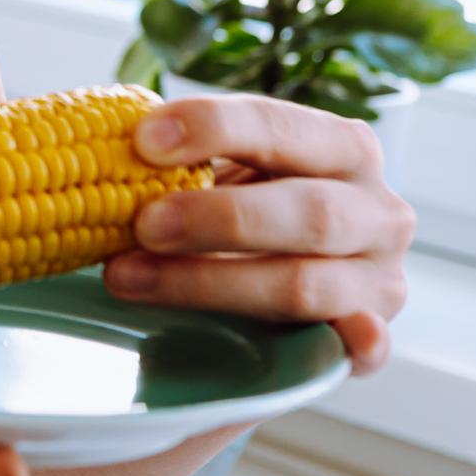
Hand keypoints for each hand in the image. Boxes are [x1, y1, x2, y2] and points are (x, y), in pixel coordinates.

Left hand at [103, 94, 415, 374]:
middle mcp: (377, 210)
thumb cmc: (241, 204)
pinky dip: (356, 343)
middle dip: (218, 218)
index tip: (142, 139)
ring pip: (305, 284)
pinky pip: (366, 348)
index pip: (280, 128)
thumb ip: (180, 162)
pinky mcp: (368, 339)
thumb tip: (96, 146)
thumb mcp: (220, 172)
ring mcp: (379, 279)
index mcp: (342, 147)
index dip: (212, 128)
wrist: (276, 272)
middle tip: (142, 224)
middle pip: (308, 212)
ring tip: (129, 277)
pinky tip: (342, 336)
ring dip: (213, 283)